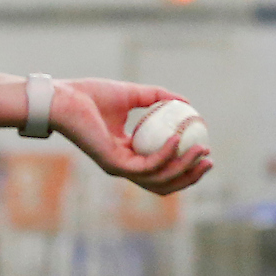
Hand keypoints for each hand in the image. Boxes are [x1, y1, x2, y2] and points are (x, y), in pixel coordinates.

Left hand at [49, 79, 211, 195]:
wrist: (66, 98)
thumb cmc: (92, 95)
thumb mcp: (133, 93)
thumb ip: (158, 97)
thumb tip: (186, 103)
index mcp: (128, 152)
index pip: (160, 168)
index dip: (185, 164)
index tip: (205, 148)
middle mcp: (124, 164)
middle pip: (163, 182)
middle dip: (190, 175)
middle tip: (208, 159)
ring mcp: (119, 167)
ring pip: (158, 178)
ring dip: (183, 167)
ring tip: (201, 150)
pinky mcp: (113, 164)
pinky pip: (146, 165)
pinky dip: (165, 155)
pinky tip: (177, 139)